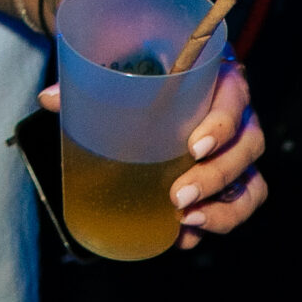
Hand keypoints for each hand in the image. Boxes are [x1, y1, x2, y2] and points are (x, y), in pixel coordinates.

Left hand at [37, 57, 266, 248]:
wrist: (161, 77)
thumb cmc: (149, 67)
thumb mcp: (125, 63)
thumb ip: (93, 77)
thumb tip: (50, 98)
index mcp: (219, 77)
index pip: (234, 99)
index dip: (221, 125)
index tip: (192, 147)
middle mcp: (238, 115)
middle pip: (247, 148)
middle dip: (215, 177)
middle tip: (177, 197)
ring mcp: (238, 150)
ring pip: (251, 184)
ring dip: (224, 210)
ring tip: (186, 222)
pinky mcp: (231, 179)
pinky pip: (237, 206)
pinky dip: (214, 224)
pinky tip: (183, 237)